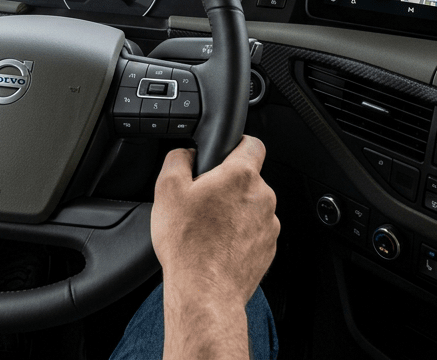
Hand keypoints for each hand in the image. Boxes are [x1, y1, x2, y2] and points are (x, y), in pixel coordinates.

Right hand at [152, 136, 279, 306]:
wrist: (205, 293)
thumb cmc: (188, 245)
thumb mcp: (167, 189)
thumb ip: (178, 158)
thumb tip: (186, 153)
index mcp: (241, 176)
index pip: (252, 143)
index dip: (237, 144)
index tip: (224, 153)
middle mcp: (262, 197)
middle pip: (249, 177)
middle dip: (228, 184)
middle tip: (203, 200)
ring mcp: (269, 225)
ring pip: (252, 205)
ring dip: (235, 210)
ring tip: (208, 227)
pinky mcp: (268, 248)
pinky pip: (255, 230)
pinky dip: (240, 233)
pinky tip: (218, 245)